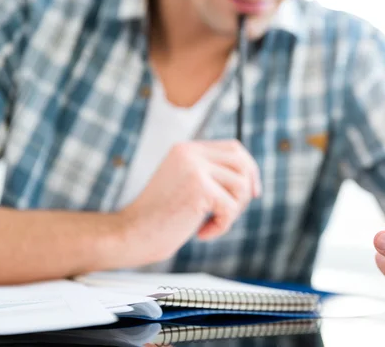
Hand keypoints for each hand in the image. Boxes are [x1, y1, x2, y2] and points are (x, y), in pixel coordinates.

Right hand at [117, 140, 260, 266]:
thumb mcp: (188, 187)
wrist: (131, 235)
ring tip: (211, 223)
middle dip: (245, 192)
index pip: (234, 148)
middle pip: (243, 163)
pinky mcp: (198, 187)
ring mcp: (194, 167)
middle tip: (229, 214)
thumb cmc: (161, 218)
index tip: (253, 192)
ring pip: (241, 186)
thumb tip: (252, 179)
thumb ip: (212, 176)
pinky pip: (231, 208)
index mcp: (187, 149)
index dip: (249, 169)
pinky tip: (202, 233)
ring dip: (232, 212)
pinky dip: (222, 226)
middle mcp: (190, 152)